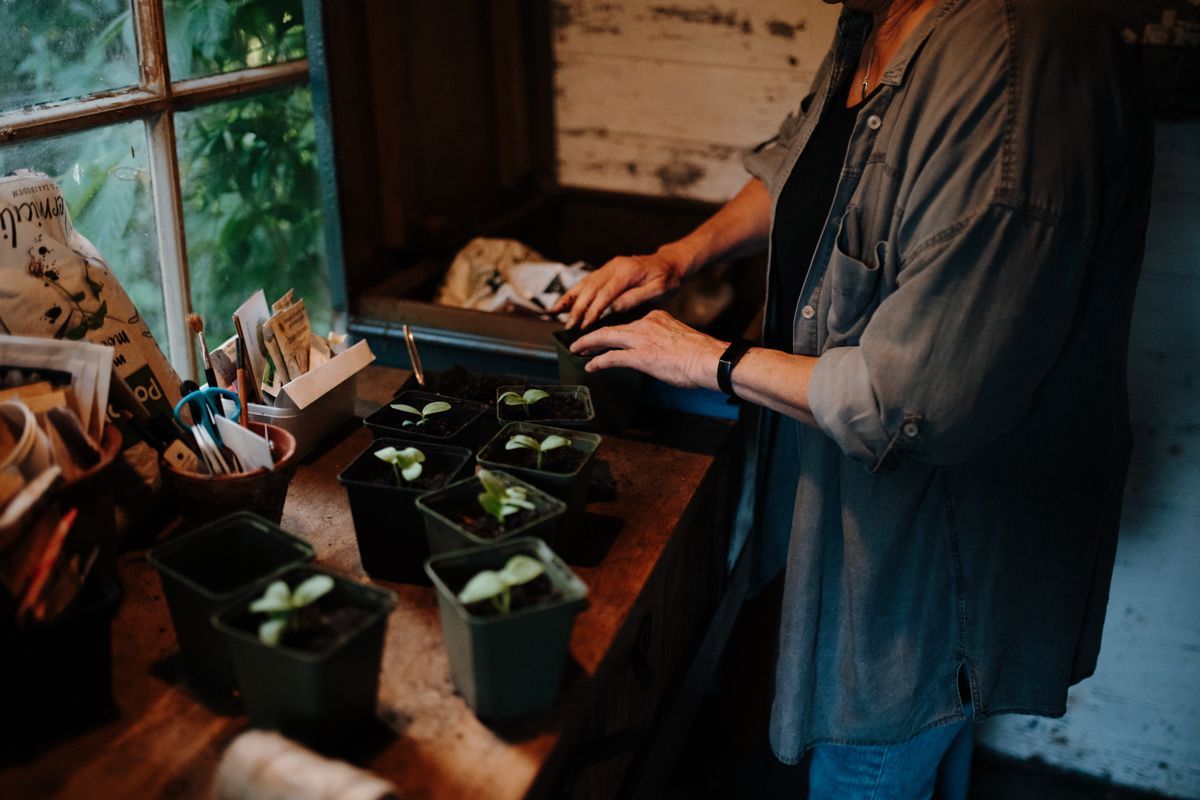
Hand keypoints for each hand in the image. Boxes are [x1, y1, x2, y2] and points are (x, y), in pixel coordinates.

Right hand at [551, 250, 686, 328]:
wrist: (670, 263)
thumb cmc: (667, 279)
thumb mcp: (658, 290)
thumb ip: (635, 298)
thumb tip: (614, 308)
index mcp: (627, 271)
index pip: (605, 293)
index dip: (593, 310)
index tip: (584, 326)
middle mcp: (615, 266)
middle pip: (590, 288)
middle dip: (577, 308)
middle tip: (569, 327)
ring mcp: (609, 266)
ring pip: (584, 283)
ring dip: (570, 299)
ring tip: (555, 313)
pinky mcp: (606, 270)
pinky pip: (587, 281)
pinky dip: (574, 292)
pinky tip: (563, 303)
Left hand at [570, 310, 725, 389]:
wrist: (708, 359)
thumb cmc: (700, 354)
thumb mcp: (677, 338)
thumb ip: (663, 340)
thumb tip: (659, 352)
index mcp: (656, 318)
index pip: (629, 324)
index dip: (614, 331)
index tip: (608, 336)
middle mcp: (645, 325)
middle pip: (612, 328)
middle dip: (593, 335)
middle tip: (579, 341)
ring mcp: (641, 340)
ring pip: (607, 338)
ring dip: (589, 344)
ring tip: (578, 350)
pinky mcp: (639, 356)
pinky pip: (612, 357)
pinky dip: (598, 361)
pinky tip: (591, 366)